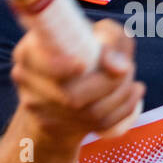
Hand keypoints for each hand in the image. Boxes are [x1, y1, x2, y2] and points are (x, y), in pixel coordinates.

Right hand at [9, 16, 144, 146]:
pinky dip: (126, 106)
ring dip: (122, 92)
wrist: (62, 89)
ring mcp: (44, 111)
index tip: (82, 65)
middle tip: (127, 66)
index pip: (35, 61)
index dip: (59, 66)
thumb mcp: (90, 33)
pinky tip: (135, 90)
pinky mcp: (64, 129)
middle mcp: (29, 84)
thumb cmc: (78, 51)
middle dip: (110, 81)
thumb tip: (119, 66)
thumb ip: (110, 36)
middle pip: (72, 95)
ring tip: (130, 75)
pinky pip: (103, 122)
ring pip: (92, 111)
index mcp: (28, 53)